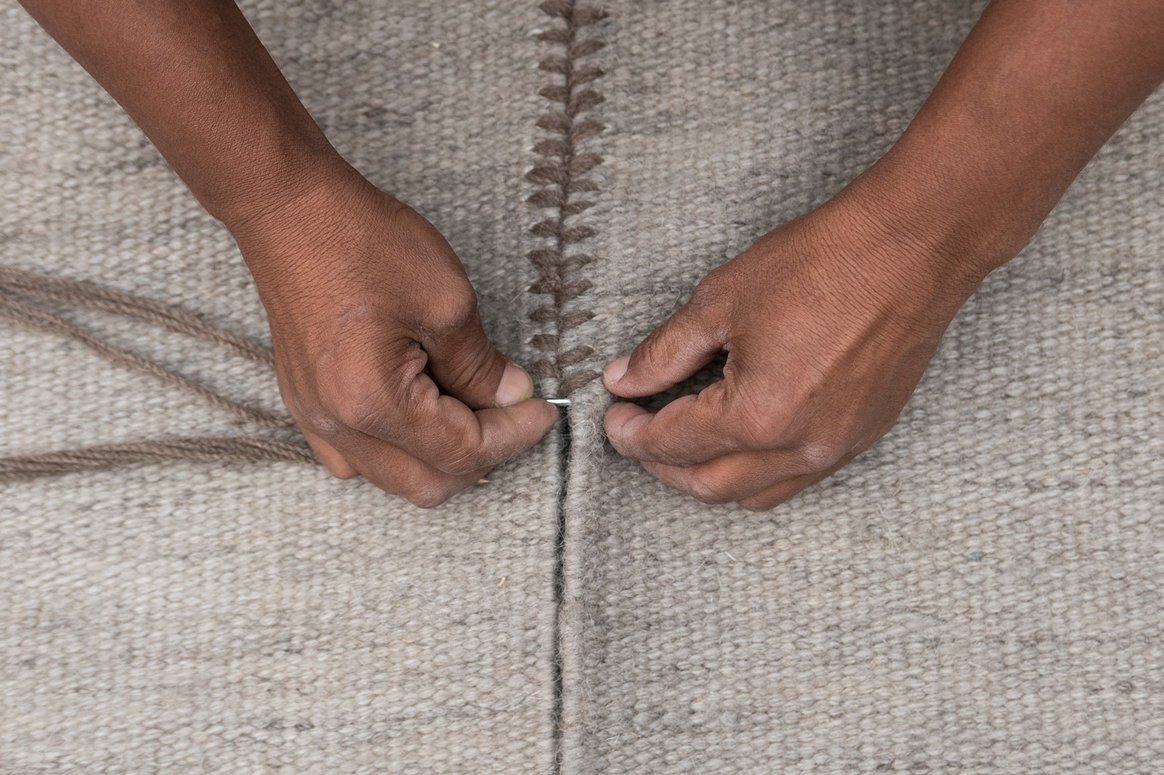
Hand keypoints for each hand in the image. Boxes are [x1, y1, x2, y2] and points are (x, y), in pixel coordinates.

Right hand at [229, 162, 557, 506]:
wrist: (289, 211)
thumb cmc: (362, 243)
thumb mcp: (446, 301)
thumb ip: (481, 365)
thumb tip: (510, 397)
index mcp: (374, 403)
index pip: (461, 452)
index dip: (513, 435)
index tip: (543, 411)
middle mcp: (338, 425)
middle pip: (428, 483)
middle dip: (482, 456)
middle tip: (513, 415)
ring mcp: (315, 418)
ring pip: (393, 478)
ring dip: (441, 459)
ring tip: (472, 412)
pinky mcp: (306, 404)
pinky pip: (357, 459)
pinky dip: (399, 452)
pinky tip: (422, 417)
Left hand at [603, 177, 991, 510]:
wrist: (911, 248)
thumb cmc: (821, 264)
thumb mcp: (720, 301)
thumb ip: (664, 351)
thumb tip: (624, 379)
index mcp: (758, 416)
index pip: (674, 443)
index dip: (631, 433)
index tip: (614, 415)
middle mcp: (800, 447)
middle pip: (709, 485)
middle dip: (662, 465)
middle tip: (637, 432)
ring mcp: (837, 448)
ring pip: (755, 492)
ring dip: (709, 475)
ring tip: (683, 440)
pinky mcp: (863, 436)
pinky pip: (798, 477)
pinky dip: (757, 468)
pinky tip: (741, 436)